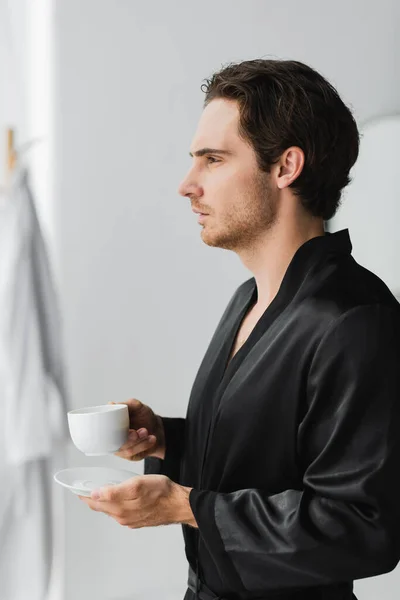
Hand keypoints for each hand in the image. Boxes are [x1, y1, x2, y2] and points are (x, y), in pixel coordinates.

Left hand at [78, 474, 196, 527]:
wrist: (179, 504)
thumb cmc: (162, 492)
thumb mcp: (137, 485)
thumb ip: (114, 491)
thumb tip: (95, 494)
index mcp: (120, 508)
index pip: (95, 502)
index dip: (84, 495)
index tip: (75, 489)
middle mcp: (122, 517)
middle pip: (101, 507)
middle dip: (91, 499)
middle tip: (83, 489)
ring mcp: (130, 520)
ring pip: (111, 510)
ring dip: (103, 502)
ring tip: (98, 492)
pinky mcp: (138, 519)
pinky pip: (121, 512)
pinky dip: (115, 505)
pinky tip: (118, 498)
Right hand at [108, 399, 165, 460]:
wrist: (156, 428)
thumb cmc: (143, 416)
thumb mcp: (137, 407)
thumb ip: (127, 405)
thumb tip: (110, 404)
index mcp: (110, 428)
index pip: (103, 434)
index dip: (111, 434)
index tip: (125, 429)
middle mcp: (113, 440)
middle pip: (116, 444)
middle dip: (129, 439)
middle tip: (137, 432)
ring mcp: (122, 450)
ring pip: (127, 450)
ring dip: (139, 442)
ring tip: (146, 432)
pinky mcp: (131, 456)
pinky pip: (136, 455)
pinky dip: (145, 446)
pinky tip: (151, 438)